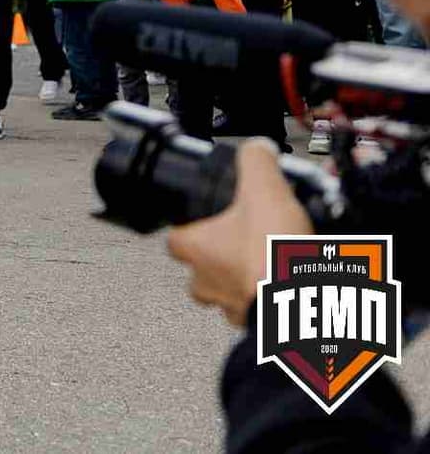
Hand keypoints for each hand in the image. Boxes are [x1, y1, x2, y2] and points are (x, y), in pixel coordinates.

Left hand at [165, 140, 309, 325]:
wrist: (299, 305)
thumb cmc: (270, 254)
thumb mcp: (263, 190)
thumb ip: (256, 162)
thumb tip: (257, 148)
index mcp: (195, 248)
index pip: (175, 239)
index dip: (189, 228)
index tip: (206, 221)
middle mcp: (205, 282)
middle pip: (200, 270)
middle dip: (220, 259)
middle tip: (245, 245)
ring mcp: (230, 308)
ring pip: (226, 294)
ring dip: (243, 281)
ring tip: (269, 266)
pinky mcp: (257, 325)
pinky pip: (256, 313)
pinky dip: (268, 301)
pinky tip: (287, 287)